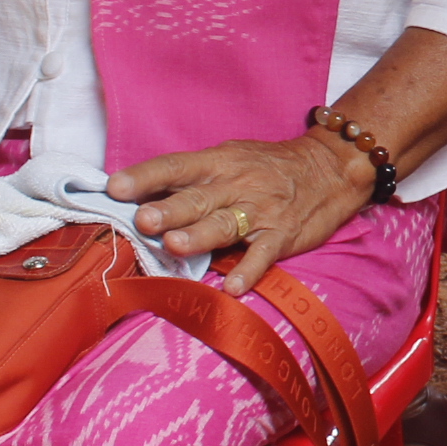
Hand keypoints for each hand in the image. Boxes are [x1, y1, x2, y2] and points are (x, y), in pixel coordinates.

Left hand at [108, 132, 373, 295]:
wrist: (331, 168)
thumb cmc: (267, 166)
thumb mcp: (230, 159)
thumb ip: (190, 180)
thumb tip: (139, 198)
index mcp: (218, 163)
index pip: (176, 166)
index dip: (146, 176)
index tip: (115, 187)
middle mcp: (237, 184)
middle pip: (198, 198)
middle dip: (170, 210)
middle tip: (143, 220)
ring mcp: (261, 211)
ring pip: (226, 224)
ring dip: (200, 236)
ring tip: (175, 246)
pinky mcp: (283, 235)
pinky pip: (263, 254)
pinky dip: (248, 270)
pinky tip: (232, 286)